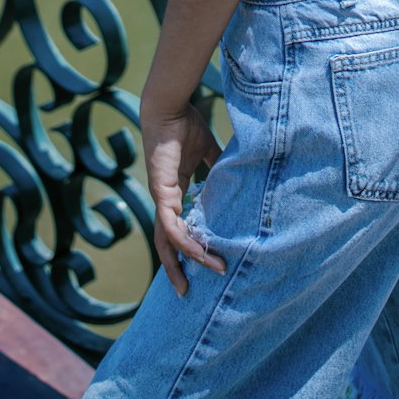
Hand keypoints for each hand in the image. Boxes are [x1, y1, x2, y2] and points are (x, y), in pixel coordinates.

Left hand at [142, 102, 226, 296]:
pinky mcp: (162, 194)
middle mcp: (165, 200)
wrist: (168, 107)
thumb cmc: (185, 124)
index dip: (185, 247)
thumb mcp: (207, 150)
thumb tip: (237, 172)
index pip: (176, 227)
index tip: (200, 263)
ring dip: (186, 261)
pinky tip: (200, 251)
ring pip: (170, 241)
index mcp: (174, 192)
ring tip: (210, 271)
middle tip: (186, 291)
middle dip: (175, 268)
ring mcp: (161, 199)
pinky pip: (172, 226)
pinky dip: (185, 242)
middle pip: (166, 243)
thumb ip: (216, 164)